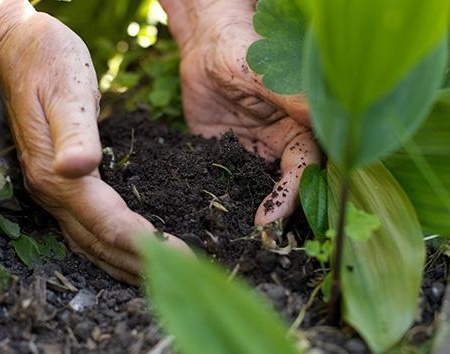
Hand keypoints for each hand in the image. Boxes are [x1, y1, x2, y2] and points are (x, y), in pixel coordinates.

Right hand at [0, 3, 188, 283]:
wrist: (21, 51)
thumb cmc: (48, 63)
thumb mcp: (65, 89)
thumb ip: (73, 132)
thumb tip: (76, 169)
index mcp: (57, 175)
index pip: (106, 222)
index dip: (141, 244)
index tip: (178, 258)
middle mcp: (54, 192)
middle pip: (100, 242)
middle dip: (141, 264)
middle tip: (183, 277)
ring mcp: (55, 192)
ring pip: (92, 242)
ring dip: (127, 264)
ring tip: (162, 276)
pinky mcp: (64, 185)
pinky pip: (91, 227)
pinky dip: (114, 246)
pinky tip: (132, 252)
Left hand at [162, 0, 321, 224]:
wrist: (205, 48)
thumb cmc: (239, 50)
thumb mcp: (262, 73)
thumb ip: (290, 97)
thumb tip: (324, 119)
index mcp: (301, 127)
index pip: (305, 168)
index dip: (292, 195)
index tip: (270, 217)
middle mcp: (283, 145)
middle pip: (288, 188)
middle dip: (278, 215)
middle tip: (260, 242)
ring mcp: (256, 153)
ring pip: (261, 190)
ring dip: (254, 214)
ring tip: (240, 241)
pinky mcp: (230, 156)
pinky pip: (231, 182)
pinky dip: (227, 201)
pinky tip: (218, 219)